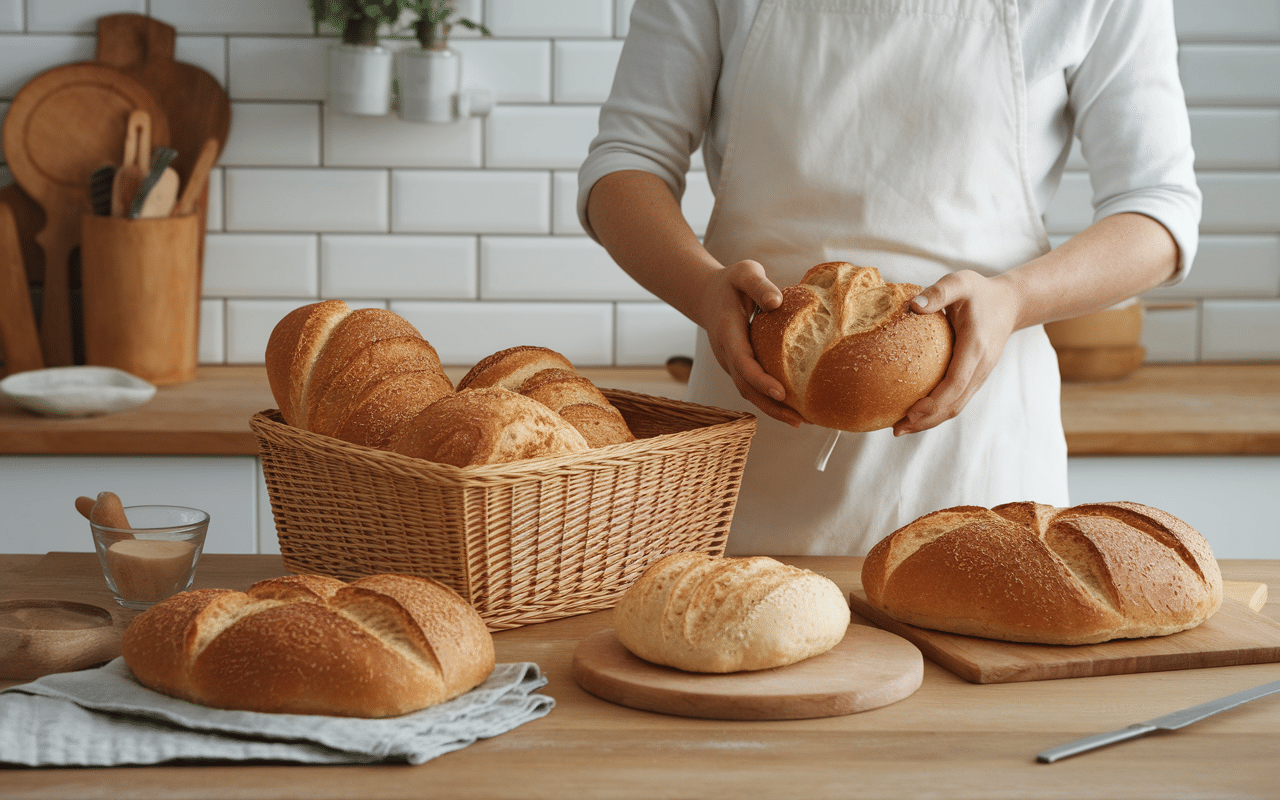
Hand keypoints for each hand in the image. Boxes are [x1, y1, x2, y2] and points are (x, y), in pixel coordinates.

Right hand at [696, 260, 805, 426]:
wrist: (708, 295)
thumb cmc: (731, 282)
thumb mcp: (744, 273)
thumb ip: (759, 285)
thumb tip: (777, 303)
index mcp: (728, 333)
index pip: (743, 362)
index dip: (761, 380)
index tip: (781, 393)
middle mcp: (727, 354)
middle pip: (746, 388)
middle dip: (771, 406)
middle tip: (799, 420)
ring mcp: (732, 364)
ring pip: (749, 392)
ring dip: (773, 409)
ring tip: (802, 421)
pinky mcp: (739, 367)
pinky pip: (753, 387)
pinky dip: (771, 401)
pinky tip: (795, 408)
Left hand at [893, 270, 1020, 435]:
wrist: (1011, 303)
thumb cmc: (981, 291)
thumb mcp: (960, 282)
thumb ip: (938, 292)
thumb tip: (912, 306)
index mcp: (975, 348)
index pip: (955, 383)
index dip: (934, 402)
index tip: (910, 413)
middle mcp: (980, 367)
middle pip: (954, 404)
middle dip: (926, 421)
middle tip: (897, 429)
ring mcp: (979, 375)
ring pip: (956, 407)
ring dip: (929, 421)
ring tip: (901, 428)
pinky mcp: (975, 377)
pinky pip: (956, 400)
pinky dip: (936, 411)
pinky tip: (914, 413)